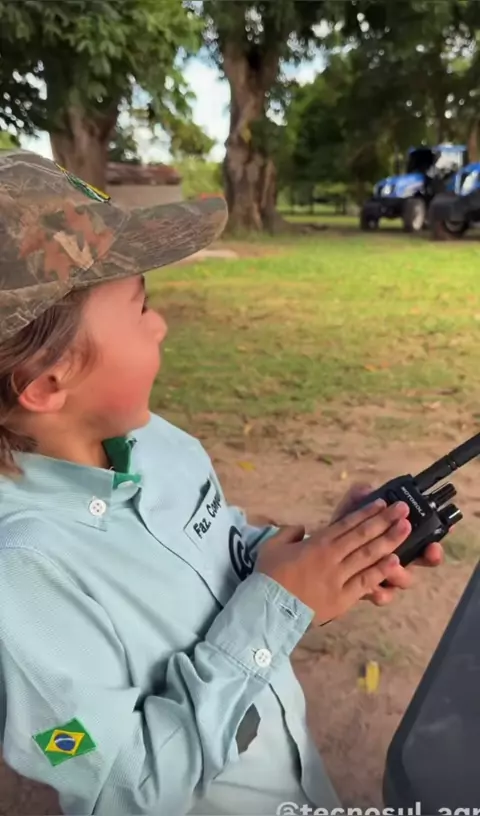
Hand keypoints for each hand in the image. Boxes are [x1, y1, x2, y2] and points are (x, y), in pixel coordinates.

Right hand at [254, 498, 410, 624]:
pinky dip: (381, 570)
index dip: (366, 512)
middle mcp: (331, 557)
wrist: (267, 609)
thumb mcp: (273, 546)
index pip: (347, 524)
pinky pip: (365, 581)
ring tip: (405, 528)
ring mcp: (339, 577)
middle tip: (403, 509)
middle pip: (363, 535)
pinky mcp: (342, 598)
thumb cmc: (268, 577)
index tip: (382, 502)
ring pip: (369, 555)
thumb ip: (289, 533)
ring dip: (389, 540)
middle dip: (385, 520)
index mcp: (317, 543)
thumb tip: (301, 529)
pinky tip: (396, 561)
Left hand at [331, 481, 443, 605]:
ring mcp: (385, 575)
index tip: (447, 528)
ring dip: (402, 573)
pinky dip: (380, 593)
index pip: (424, 534)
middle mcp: (396, 556)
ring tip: (393, 565)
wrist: (316, 558)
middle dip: (430, 555)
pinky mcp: (371, 590)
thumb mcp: (346, 514)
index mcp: (394, 534)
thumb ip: (355, 500)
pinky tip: (374, 590)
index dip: (437, 531)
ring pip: (404, 580)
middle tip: (431, 550)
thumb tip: (366, 488)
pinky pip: (383, 596)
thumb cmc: (338, 532)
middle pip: (422, 559)